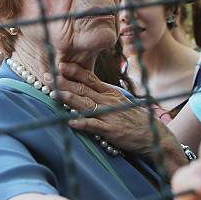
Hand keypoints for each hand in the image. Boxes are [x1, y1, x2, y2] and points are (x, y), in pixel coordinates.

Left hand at [50, 62, 186, 172]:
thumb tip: (87, 90)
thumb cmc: (135, 119)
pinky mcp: (112, 130)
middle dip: (64, 82)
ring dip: (69, 98)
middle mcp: (108, 101)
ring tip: (54, 94)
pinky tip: (70, 122)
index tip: (60, 64)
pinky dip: (83, 123)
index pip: (90, 79)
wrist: (154, 135)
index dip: (75, 72)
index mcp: (110, 94)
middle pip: (84, 89)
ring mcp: (110, 115)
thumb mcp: (121, 102)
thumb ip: (104, 95)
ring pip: (86, 104)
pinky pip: (95, 126)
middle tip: (47, 76)